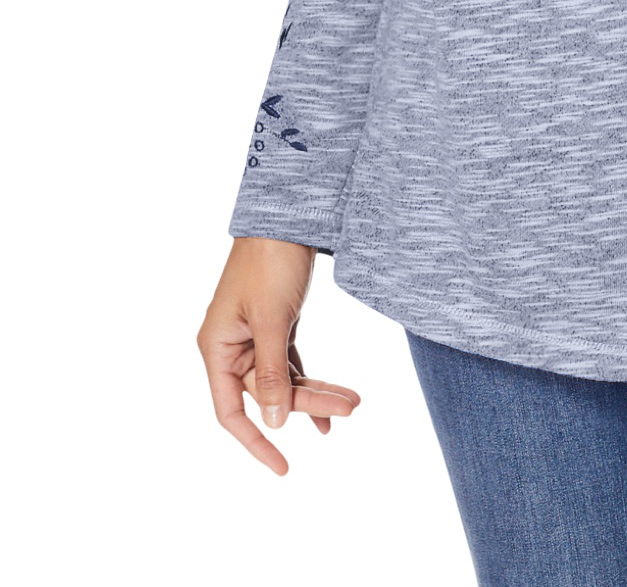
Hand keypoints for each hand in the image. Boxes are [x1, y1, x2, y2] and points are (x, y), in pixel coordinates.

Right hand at [197, 237, 360, 474]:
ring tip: (353, 403)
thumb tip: (272, 422)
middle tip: (350, 409)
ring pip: (283, 379)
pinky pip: (291, 363)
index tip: (282, 467)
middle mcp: (231, 345)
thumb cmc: (270, 262)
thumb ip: (272, 374)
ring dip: (316, 392)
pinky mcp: (276, 324)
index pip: (230, 411)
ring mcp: (254, 336)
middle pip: (267, 393)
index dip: (254, 442)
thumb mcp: (272, 320)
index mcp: (217, 347)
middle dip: (306, 403)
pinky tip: (336, 399)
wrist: (288, 214)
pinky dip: (311, 378)